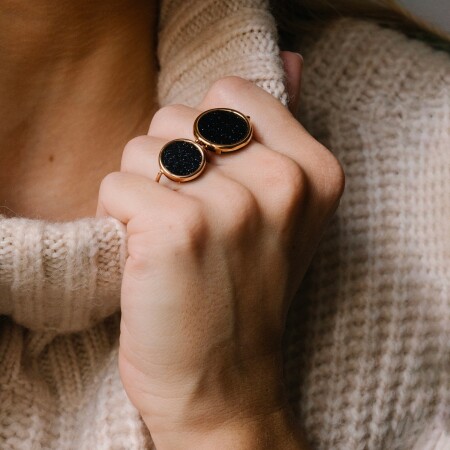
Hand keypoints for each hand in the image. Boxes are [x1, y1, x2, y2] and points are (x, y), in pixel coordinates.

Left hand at [96, 59, 343, 447]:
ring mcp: (232, 207)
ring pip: (143, 147)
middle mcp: (281, 183)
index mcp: (314, 171)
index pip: (231, 94)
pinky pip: (117, 184)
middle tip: (190, 219)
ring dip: (142, 190)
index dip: (205, 134)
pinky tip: (146, 256)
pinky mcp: (177, 231)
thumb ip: (281, 134)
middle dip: (170, 163)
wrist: (226, 385)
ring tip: (170, 239)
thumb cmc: (244, 297)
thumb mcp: (284, 215)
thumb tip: (289, 59)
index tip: (213, 180)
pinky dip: (118, 218)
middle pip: (178, 116)